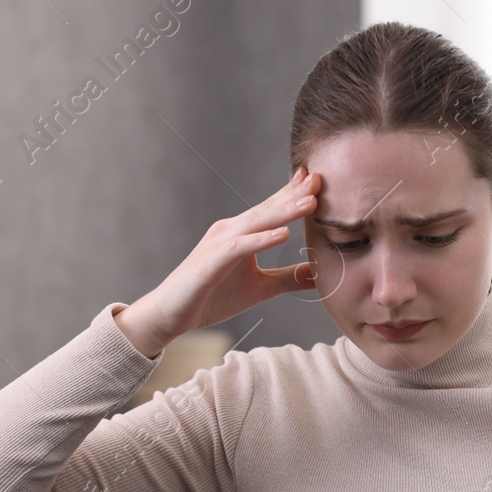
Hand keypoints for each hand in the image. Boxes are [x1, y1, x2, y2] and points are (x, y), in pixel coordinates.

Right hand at [117, 167, 322, 354]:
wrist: (171, 314)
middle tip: (319, 177)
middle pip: (266, 209)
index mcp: (240, 233)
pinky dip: (261, 240)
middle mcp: (230, 231)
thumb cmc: (212, 297)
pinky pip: (239, 247)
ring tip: (309, 202)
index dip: (293, 194)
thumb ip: (289, 278)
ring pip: (256, 223)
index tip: (317, 179)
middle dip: (293, 194)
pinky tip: (282, 234)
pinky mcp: (211, 262)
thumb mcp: (261, 288)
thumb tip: (321, 274)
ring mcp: (219, 244)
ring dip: (283, 212)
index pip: (271, 209)